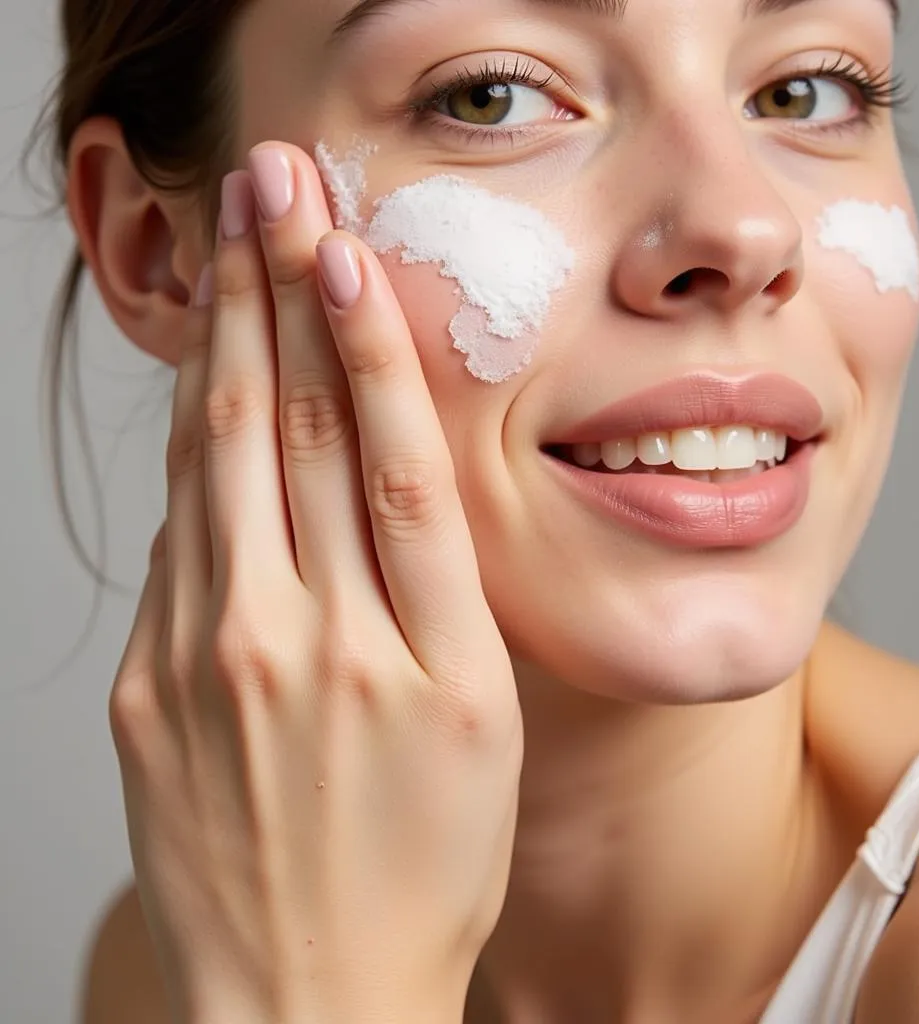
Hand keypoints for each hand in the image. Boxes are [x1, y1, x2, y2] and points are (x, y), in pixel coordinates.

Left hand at [108, 144, 522, 1023]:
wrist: (304, 996)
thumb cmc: (424, 870)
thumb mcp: (482, 728)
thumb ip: (436, 598)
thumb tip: (376, 482)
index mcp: (425, 659)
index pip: (394, 464)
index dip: (370, 344)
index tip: (347, 251)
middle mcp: (309, 646)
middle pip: (290, 438)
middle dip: (279, 297)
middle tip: (273, 194)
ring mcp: (211, 664)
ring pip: (216, 469)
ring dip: (224, 347)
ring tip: (228, 254)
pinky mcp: (145, 688)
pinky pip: (175, 544)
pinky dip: (192, 455)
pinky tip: (202, 389)